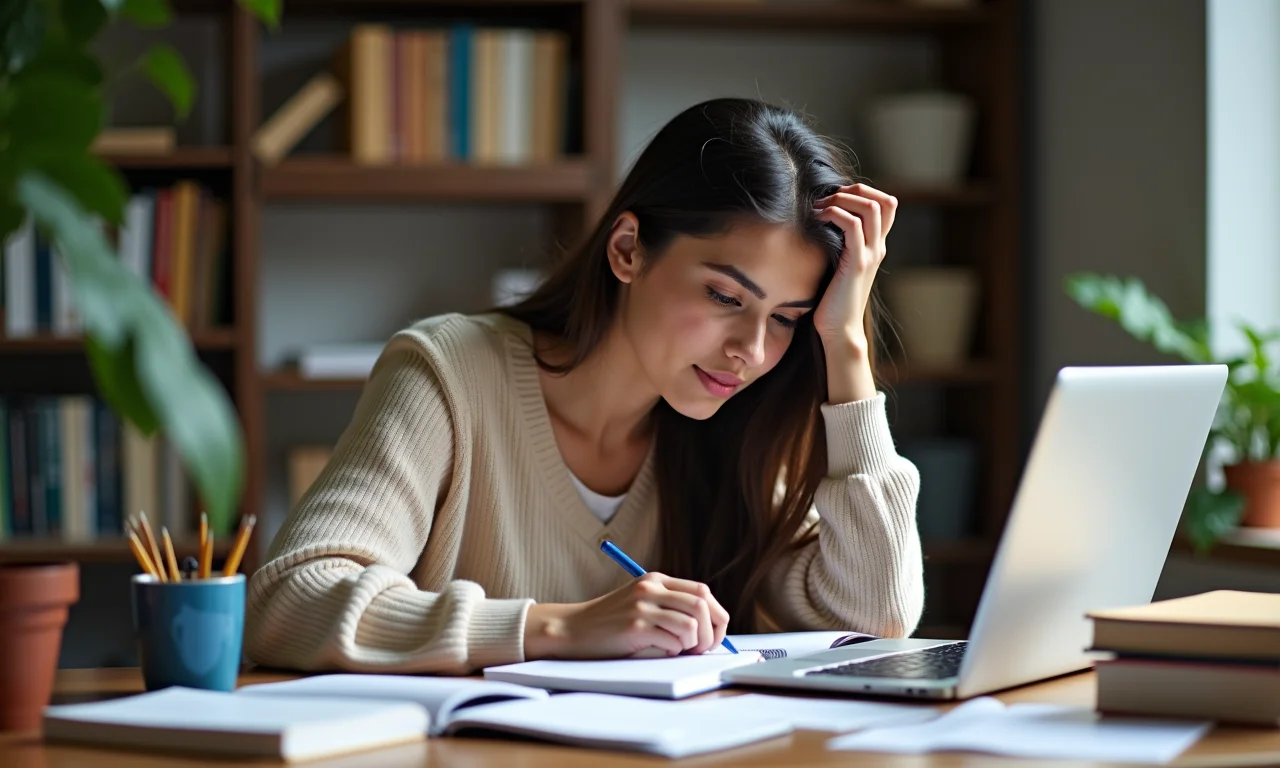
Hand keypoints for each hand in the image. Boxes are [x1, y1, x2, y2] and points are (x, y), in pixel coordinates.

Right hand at [523, 572, 729, 659]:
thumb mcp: (640, 603)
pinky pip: (673, 641)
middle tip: (700, 648)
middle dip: (710, 632)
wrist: (571, 630)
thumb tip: (710, 627)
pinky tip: (660, 651)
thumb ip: (669, 606)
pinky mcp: (635, 626)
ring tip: (679, 650)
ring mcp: (642, 606)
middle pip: (702, 604)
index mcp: (656, 579)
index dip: (716, 616)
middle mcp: (651, 588)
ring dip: (693, 644)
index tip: (713, 635)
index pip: (703, 591)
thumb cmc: (609, 623)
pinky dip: (674, 651)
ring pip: (692, 624)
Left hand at [811, 183, 897, 347]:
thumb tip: (818, 224)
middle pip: (881, 199)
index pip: (887, 204)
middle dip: (853, 190)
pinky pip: (852, 226)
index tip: (836, 198)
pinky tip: (816, 219)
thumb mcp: (839, 266)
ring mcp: (870, 254)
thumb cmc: (833, 300)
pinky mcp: (857, 264)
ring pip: (870, 207)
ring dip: (842, 199)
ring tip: (819, 208)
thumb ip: (838, 246)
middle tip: (826, 199)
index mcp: (875, 246)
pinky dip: (834, 214)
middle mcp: (877, 247)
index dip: (864, 192)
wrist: (840, 330)